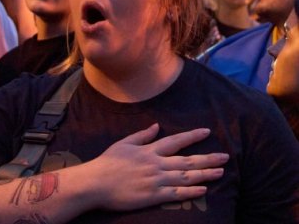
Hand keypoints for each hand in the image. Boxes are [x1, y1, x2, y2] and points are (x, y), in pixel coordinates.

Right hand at [86, 124, 227, 211]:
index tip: (207, 132)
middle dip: (208, 158)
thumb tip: (156, 126)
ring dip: (205, 174)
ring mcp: (156, 180)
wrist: (95, 183)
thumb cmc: (107, 163)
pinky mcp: (154, 196)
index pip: (175, 141)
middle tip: (225, 157)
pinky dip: (191, 191)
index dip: (192, 136)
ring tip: (220, 172)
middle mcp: (156, 164)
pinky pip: (177, 194)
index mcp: (148, 150)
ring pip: (186, 176)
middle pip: (187, 160)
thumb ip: (142, 136)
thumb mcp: (123, 144)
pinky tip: (204, 190)